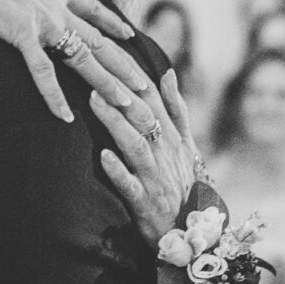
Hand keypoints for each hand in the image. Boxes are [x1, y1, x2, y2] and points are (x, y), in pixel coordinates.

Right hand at [0, 0, 147, 121]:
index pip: (93, 8)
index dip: (113, 23)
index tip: (130, 35)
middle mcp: (58, 6)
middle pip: (100, 41)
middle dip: (125, 66)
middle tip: (145, 86)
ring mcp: (44, 23)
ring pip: (85, 60)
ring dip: (108, 85)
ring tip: (127, 105)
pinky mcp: (24, 36)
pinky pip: (44, 73)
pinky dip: (55, 97)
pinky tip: (65, 116)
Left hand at [92, 69, 201, 246]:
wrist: (189, 231)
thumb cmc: (180, 182)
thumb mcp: (185, 143)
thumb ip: (176, 108)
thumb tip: (167, 72)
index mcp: (172, 135)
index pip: (152, 97)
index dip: (133, 74)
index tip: (111, 52)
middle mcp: (164, 152)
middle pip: (143, 116)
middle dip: (121, 91)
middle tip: (96, 69)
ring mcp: (154, 176)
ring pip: (135, 145)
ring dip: (116, 123)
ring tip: (95, 102)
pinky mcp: (144, 202)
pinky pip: (130, 185)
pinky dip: (118, 170)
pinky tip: (102, 156)